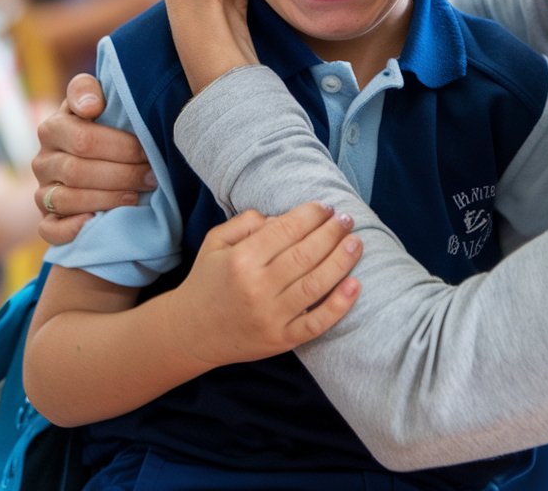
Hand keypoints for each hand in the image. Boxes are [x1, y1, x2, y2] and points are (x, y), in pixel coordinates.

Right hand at [33, 74, 154, 244]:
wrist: (87, 157)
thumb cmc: (101, 124)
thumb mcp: (95, 100)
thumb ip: (88, 90)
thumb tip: (91, 105)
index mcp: (53, 128)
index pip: (84, 139)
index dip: (120, 148)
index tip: (147, 151)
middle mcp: (41, 160)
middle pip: (78, 171)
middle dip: (122, 174)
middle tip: (152, 176)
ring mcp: (41, 191)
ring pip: (66, 200)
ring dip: (107, 200)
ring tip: (137, 196)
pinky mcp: (45, 219)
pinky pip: (50, 230)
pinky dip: (72, 229)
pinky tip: (97, 223)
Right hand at [167, 202, 361, 366]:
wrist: (191, 331)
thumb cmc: (207, 279)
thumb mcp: (216, 241)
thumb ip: (247, 222)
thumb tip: (284, 218)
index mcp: (241, 259)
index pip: (286, 230)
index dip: (311, 215)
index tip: (326, 207)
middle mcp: (258, 287)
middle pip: (306, 254)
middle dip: (332, 232)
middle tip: (347, 218)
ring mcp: (272, 317)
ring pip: (316, 284)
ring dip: (341, 260)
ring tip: (356, 242)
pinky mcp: (282, 340)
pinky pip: (317, 323)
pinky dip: (340, 305)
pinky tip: (355, 285)